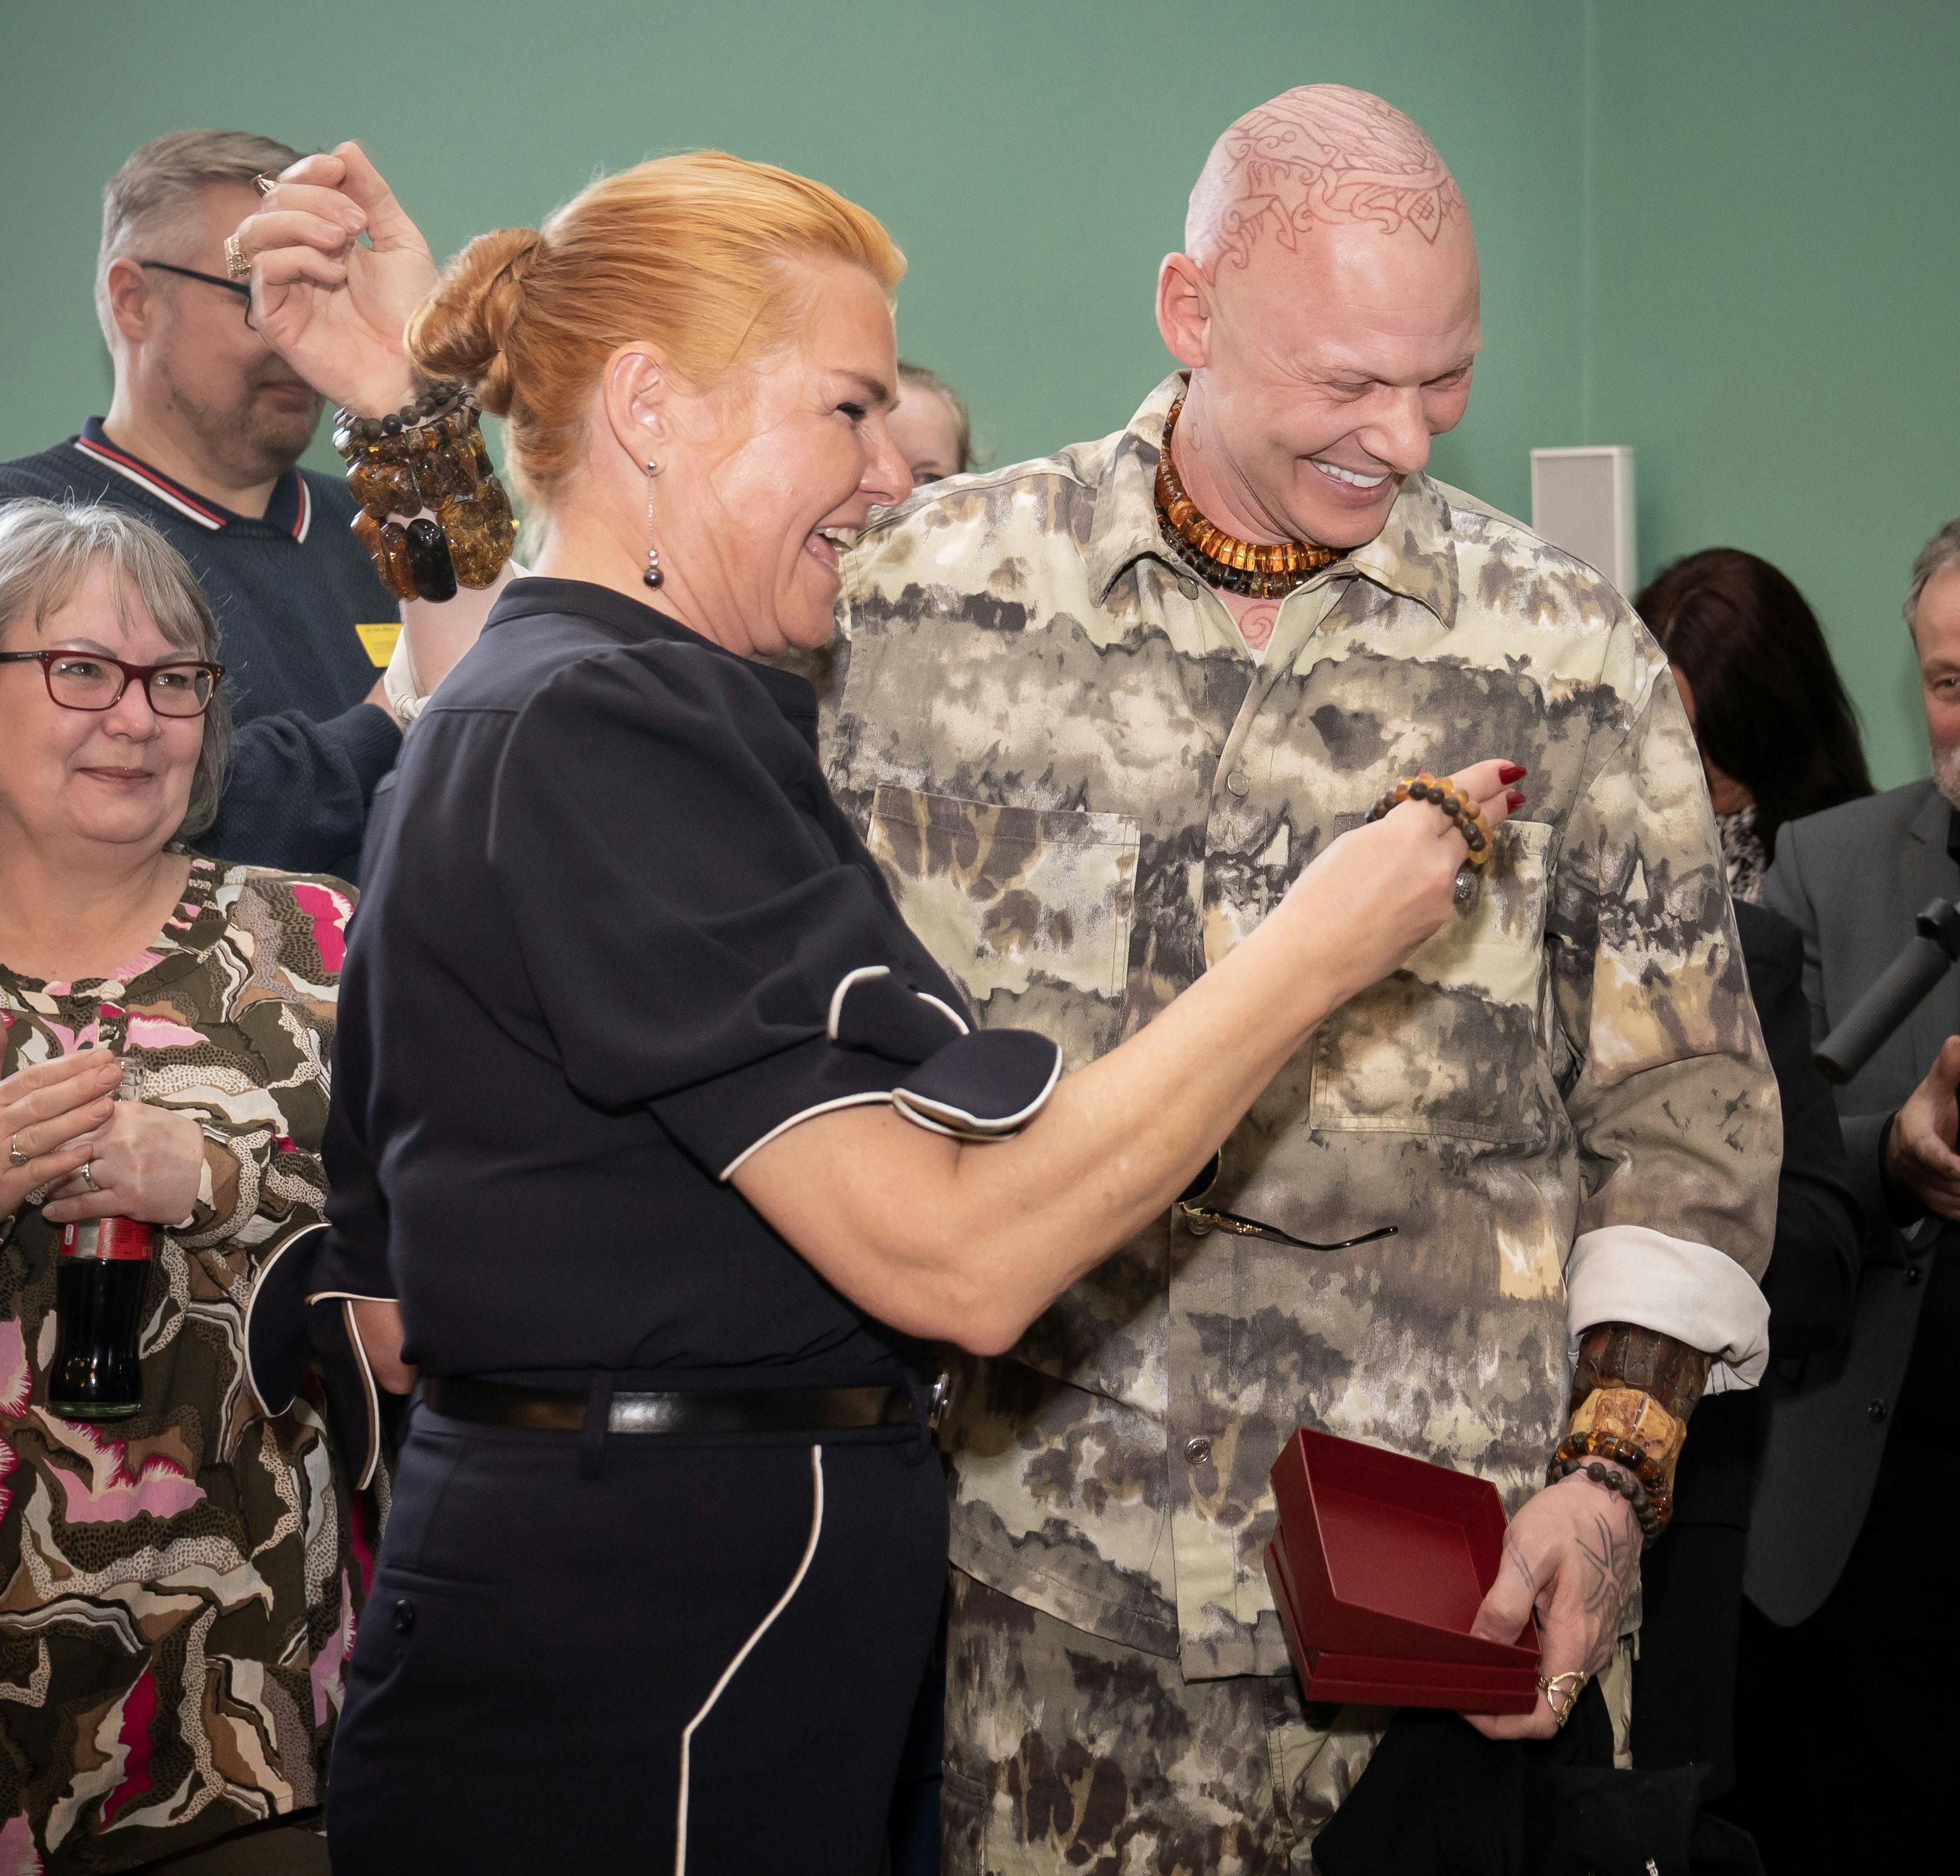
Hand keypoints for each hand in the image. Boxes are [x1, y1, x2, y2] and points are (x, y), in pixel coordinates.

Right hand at [1, 1052, 122, 1219]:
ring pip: (38, 1136)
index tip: (102, 1056)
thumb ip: (6, 1070)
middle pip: (39, 1103)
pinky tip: (86, 1151)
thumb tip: (3, 1024)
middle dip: (78, 1087)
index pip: (33, 1078)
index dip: (68, 1066)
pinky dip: (60, 1161)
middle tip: (114, 1074)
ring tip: (108, 1106)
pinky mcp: (5, 1186)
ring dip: (74, 1121)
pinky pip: (35, 1172)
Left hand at [42, 1101, 207, 1228]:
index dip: (56, 1132)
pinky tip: (51, 1212)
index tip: (46, 1139)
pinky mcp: (127, 1197)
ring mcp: (122, 1170)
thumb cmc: (178, 1142)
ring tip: (47, 1190)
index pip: (75, 1120)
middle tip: (40, 1168)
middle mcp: (120, 1140)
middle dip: (50, 1161)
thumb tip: (84, 1109)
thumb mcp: (149, 1116)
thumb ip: (116, 1113)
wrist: (210, 1171)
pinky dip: (63, 1210)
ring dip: (53, 1186)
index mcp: (124, 1115)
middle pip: (67, 1150)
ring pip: (71, 1178)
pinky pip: (85, 1204)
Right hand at [233, 142, 436, 416]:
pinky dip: (298, 259)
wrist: (419, 369)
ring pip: (255, 230)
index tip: (340, 170)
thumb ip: (373, 196)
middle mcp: (297, 260)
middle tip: (356, 225)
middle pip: (271, 202)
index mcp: (323, 239)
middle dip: (313, 199)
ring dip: (299, 223)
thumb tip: (345, 148)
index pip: (291, 188)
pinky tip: (334, 273)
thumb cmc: (413, 314)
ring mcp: (283, 289)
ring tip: (343, 243)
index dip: (309, 170)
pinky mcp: (275, 319)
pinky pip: (264, 269)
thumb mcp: (401, 243)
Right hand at [1281, 759, 1521, 1007]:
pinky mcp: (1437, 922)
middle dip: (1493, 807)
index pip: (1459, 793)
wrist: (1314, 955)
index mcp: (1408, 830)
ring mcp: (1441, 894)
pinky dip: (1428, 884)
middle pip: (1474, 826)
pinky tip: (1397, 896)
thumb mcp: (1352, 844)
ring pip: (1453, 862)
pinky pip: (1440, 892)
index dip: (1486, 778)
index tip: (1507, 770)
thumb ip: (1392, 830)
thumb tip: (1412, 825)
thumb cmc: (1317, 896)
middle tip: (1512, 793)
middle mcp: (1435, 859)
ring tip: (1437, 846)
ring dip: (1452, 850)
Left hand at [1461, 1469, 1640, 1739]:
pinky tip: (1497, 1635)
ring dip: (1512, 1681)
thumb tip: (1481, 1648)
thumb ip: (1506, 1604)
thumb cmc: (1568, 1521)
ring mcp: (1591, 1641)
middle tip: (1456, 1678)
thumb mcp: (1528, 1553)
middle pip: (1544, 1705)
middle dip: (1499, 1703)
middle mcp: (1588, 1653)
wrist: (1608, 1500)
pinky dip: (1527, 1660)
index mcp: (1575, 1642)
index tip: (1466, 1703)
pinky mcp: (1587, 1626)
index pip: (1544, 1716)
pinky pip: (1556, 1659)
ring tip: (1469, 1657)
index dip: (1503, 1722)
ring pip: (1549, 1683)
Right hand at [1885, 1034, 1959, 1218]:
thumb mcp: (1933, 1093)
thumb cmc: (1923, 1120)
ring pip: (1959, 1202)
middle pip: (1954, 1182)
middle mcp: (1919, 1171)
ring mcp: (1929, 1193)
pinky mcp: (1941, 1209)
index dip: (1945, 1163)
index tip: (1957, 1168)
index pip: (1929, 1153)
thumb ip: (1947, 1071)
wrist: (1899, 1156)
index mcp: (1916, 1140)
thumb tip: (1957, 1041)